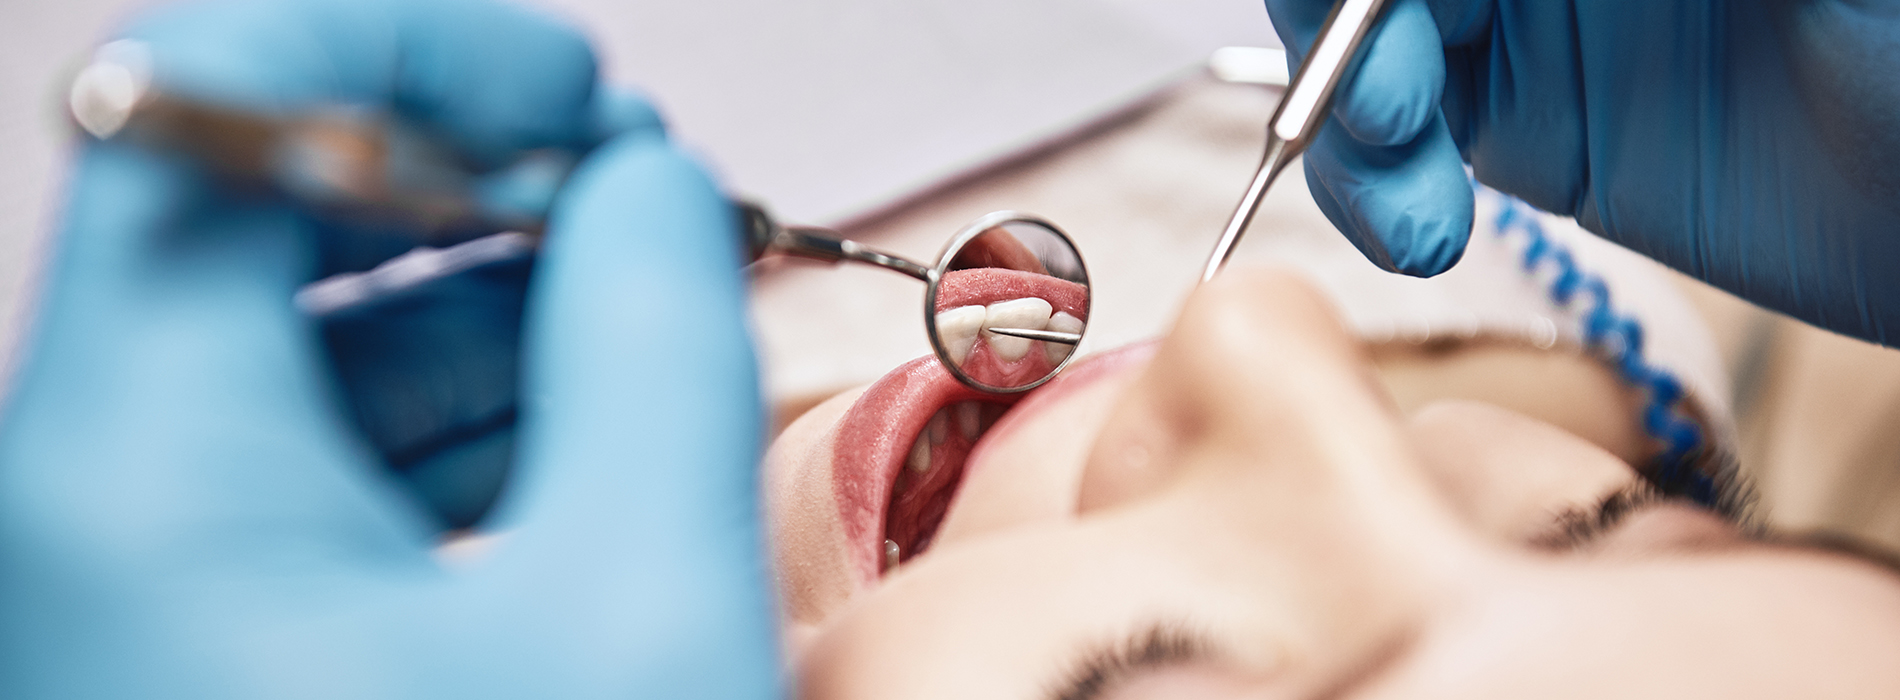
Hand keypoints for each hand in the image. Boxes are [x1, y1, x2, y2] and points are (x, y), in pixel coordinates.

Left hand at [0, 0, 777, 696]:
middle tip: (642, 192)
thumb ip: (657, 352)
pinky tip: (594, 420)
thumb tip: (651, 195)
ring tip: (654, 307)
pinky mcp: (205, 636)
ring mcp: (140, 572)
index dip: (415, 47)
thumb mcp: (641, 613)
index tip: (575, 94)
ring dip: (492, 292)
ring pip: (299, 337)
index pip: (206, 104)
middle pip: (257, 211)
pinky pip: (318, 456)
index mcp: (140, 468)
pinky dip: (464, 411)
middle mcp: (94, 499)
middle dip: (477, 174)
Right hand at [1267, 0, 1899, 343]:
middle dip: (1347, 25)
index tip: (1374, 17)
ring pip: (1367, 46)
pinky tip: (1414, 229)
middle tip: (1385, 104)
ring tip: (1409, 206)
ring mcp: (1532, 26)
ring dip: (1348, 122)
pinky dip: (1372, 187)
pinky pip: (1397, 146)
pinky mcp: (1524, 128)